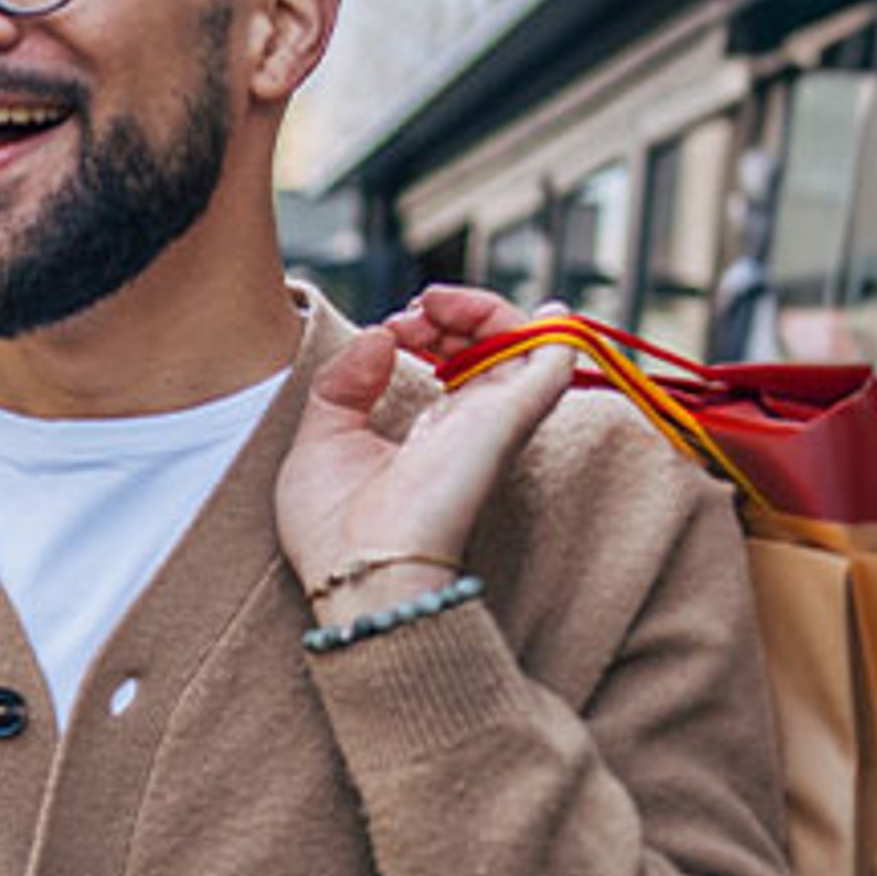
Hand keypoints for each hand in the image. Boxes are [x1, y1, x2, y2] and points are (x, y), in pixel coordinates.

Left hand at [273, 298, 574, 624]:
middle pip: (494, 344)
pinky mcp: (506, 421)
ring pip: (526, 341)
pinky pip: (555, 362)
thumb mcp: (321, 438)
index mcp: (432, 431)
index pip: (458, 360)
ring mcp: (492, 421)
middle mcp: (470, 425)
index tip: (389, 328)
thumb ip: (344, 383)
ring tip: (431, 307)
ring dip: (483, 308)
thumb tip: (378, 336)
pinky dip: (549, 329)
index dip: (430, 326)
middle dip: (455, 309)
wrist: (356, 569)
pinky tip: (530, 311)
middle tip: (411, 311)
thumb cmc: (335, 526)